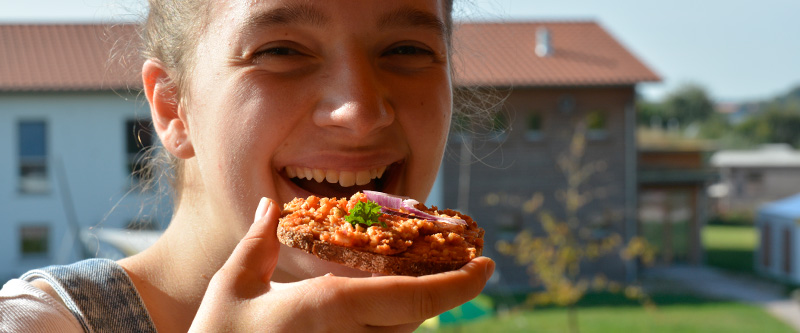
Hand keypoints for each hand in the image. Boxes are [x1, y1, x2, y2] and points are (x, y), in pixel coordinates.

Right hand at [190, 197, 494, 331]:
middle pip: (414, 321)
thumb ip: (256, 245)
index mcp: (329, 307)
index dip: (458, 286)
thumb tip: (267, 207)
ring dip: (405, 319)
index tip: (486, 269)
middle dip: (434, 296)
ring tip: (409, 295)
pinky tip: (375, 321)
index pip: (414, 297)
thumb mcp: (232, 289)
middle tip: (454, 270)